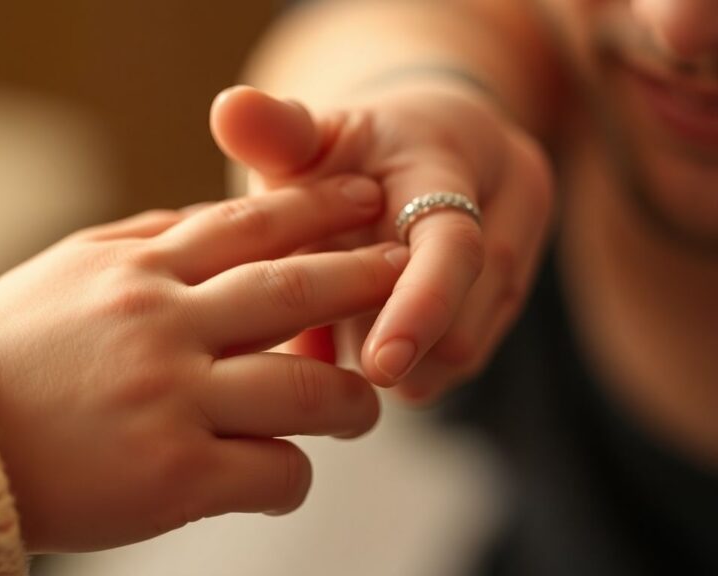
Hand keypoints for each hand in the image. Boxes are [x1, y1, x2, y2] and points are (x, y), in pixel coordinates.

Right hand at [0, 180, 407, 551]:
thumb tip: (209, 223)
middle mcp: (162, 325)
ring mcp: (171, 400)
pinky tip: (283, 475)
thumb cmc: (7, 352)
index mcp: (137, 270)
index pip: (250, 225)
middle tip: (407, 274)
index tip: (367, 196)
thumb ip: (143, 241)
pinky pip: (274, 472)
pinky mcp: (172, 477)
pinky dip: (293, 475)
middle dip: (365, 277)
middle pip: (296, 290)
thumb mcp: (68, 270)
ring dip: (352, 402)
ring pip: (308, 392)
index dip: (320, 207)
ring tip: (362, 408)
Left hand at [211, 84, 552, 401]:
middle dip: (393, 343)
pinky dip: (408, 366)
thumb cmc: (341, 152)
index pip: (456, 246)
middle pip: (469, 316)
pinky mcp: (506, 302)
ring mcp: (518, 259)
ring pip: (466, 350)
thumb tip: (228, 109)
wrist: (403, 154)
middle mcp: (508, 207)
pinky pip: (459, 362)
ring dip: (398, 360)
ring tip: (338, 329)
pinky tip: (362, 341)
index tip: (380, 368)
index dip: (421, 309)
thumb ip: (274, 131)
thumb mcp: (307, 138)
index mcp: (457, 160)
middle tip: (322, 343)